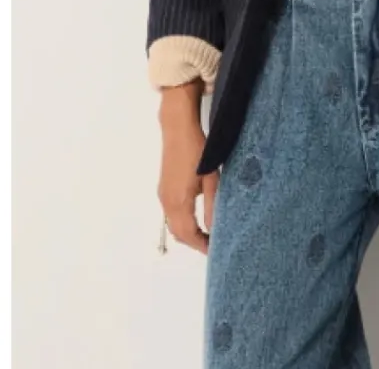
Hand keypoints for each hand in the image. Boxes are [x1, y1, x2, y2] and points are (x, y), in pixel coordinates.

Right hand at [157, 81, 217, 254]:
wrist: (177, 128)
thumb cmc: (197, 151)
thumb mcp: (211, 178)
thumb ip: (212, 205)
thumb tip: (216, 229)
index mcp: (178, 203)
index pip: (189, 235)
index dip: (202, 245)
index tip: (215, 250)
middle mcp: (167, 203)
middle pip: (178, 233)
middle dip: (194, 242)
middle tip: (213, 243)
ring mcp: (162, 195)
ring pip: (173, 224)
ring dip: (187, 232)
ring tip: (207, 232)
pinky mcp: (163, 187)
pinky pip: (170, 213)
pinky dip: (182, 221)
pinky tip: (195, 216)